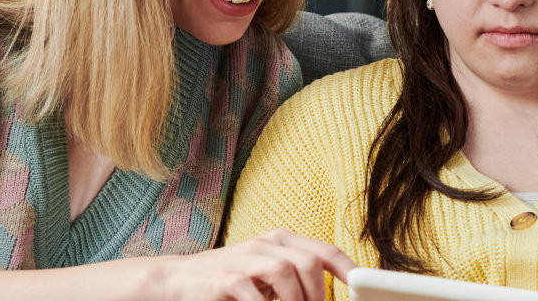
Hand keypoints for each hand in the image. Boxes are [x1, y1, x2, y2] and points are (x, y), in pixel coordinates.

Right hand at [147, 229, 355, 300]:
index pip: (323, 252)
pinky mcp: (224, 280)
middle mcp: (263, 246)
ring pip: (285, 273)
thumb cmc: (229, 281)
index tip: (361, 287)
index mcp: (279, 241)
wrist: (175, 282)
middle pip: (308, 263)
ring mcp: (242, 260)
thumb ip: (294, 282)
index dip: (348, 270)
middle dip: (317, 295)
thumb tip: (324, 298)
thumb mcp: (264, 275)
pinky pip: (254, 295)